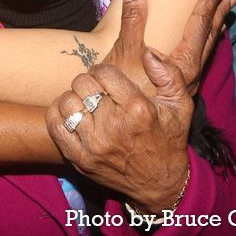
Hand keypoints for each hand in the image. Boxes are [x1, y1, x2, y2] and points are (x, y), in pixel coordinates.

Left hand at [46, 51, 190, 213]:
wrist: (160, 184)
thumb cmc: (169, 138)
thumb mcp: (180, 104)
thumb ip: (168, 73)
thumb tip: (147, 52)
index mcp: (137, 109)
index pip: (103, 72)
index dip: (103, 71)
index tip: (108, 80)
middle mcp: (114, 127)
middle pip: (82, 84)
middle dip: (88, 82)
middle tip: (97, 91)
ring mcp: (95, 145)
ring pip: (67, 102)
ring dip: (74, 98)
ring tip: (86, 103)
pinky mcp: (81, 159)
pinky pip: (56, 126)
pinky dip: (58, 114)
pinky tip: (72, 113)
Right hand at [103, 0, 234, 97]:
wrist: (127, 132)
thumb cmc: (126, 95)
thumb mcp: (125, 54)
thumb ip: (132, 22)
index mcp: (183, 63)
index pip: (199, 25)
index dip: (209, 1)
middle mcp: (190, 73)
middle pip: (209, 37)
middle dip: (219, 13)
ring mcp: (185, 82)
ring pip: (205, 50)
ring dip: (213, 28)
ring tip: (222, 14)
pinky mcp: (177, 88)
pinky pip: (197, 58)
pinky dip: (203, 44)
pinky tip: (200, 44)